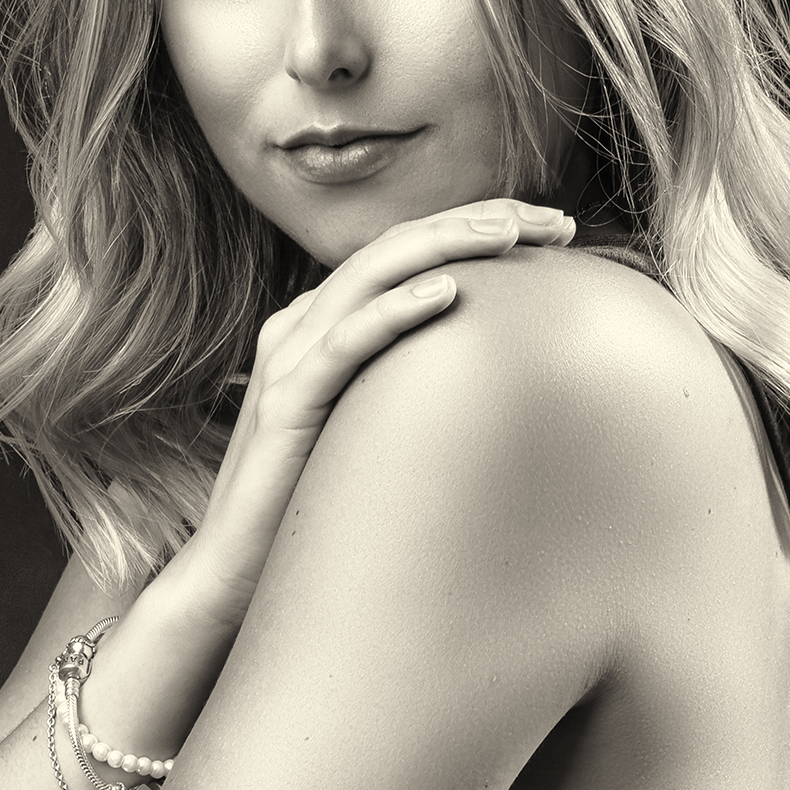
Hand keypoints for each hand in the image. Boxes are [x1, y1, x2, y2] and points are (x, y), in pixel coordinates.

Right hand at [173, 199, 573, 625]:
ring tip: (510, 233)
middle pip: (394, 246)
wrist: (233, 569)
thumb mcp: (368, 425)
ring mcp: (288, 361)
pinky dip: (394, 311)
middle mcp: (300, 328)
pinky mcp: (286, 403)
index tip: (554, 232)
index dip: (478, 227)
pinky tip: (446, 292)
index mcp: (320, 325)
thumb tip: (494, 376)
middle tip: (556, 221)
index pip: (405, 252)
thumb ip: (405, 385)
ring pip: (368, 275)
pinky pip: (344, 343)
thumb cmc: (309, 504)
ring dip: (445, 244)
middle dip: (478, 220)